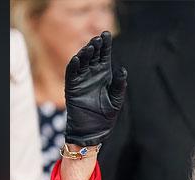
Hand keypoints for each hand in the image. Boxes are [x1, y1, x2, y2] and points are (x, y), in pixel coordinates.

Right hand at [64, 31, 126, 146]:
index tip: (107, 33)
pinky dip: (74, 65)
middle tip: (99, 38)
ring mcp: (81, 78)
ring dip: (85, 53)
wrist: (94, 131)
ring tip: (90, 47)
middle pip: (93, 55)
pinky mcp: (72, 86)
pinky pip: (71, 73)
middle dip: (95, 46)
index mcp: (104, 74)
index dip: (106, 44)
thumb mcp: (116, 99)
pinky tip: (77, 58)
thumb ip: (119, 85)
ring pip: (82, 61)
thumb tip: (123, 69)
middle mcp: (92, 73)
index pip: (104, 55)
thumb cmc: (106, 116)